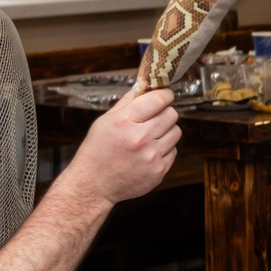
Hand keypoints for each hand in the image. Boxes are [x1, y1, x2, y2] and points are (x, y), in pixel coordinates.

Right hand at [68, 86, 182, 203]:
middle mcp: (140, 138)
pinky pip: (173, 151)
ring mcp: (151, 156)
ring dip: (166, 131)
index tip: (165, 95)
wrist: (94, 184)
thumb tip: (144, 86)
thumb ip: (127, 103)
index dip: (165, 94)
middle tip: (155, 117)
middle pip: (172, 114)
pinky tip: (148, 152)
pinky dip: (164, 149)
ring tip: (151, 136)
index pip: (158, 99)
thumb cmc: (97, 151)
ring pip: (176, 132)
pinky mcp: (159, 171)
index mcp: (124, 122)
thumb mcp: (105, 121)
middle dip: (165, 112)